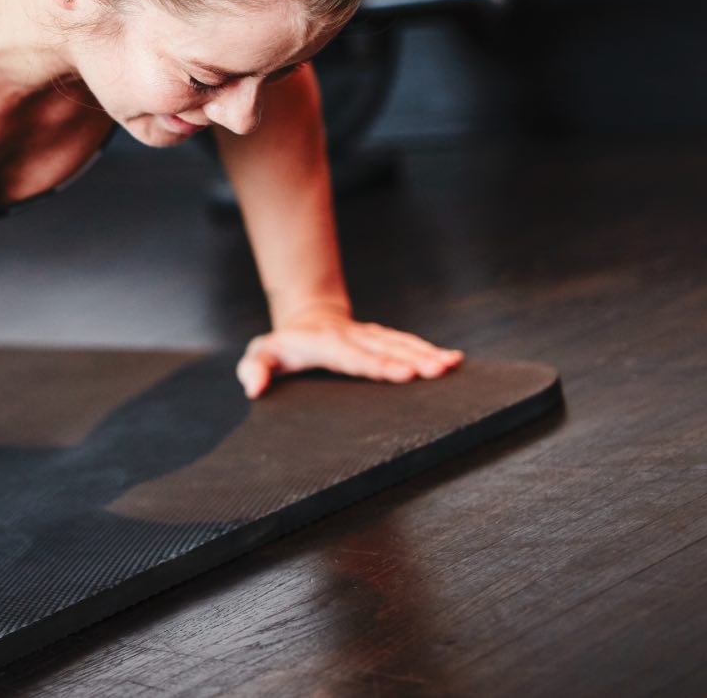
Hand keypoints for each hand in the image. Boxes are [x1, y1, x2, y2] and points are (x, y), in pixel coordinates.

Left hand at [237, 313, 462, 398]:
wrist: (306, 318)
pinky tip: (453, 359)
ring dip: (427, 353)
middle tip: (438, 370)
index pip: (354, 358)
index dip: (379, 366)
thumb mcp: (260, 354)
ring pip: (400, 343)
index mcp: (324, 345)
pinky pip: (407, 342)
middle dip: (413, 359)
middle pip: (385, 349)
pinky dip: (429, 349)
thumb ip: (254, 369)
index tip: (403, 374)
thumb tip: (254, 388)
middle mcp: (351, 337)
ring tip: (452, 364)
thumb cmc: (282, 346)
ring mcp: (368, 335)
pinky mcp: (381, 337)